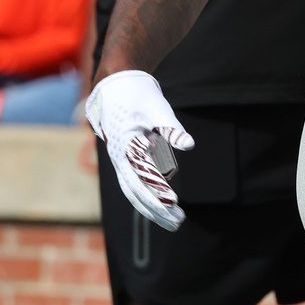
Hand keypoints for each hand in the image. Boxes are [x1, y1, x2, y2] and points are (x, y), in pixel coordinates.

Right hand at [85, 69, 193, 231]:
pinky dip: (146, 197)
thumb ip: (172, 127)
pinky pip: (132, 184)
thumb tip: (189, 144)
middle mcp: (119, 156)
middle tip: (179, 222)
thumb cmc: (138, 92)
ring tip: (174, 221)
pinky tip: (163, 207)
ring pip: (133, 191)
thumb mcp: (157, 106)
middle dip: (156, 210)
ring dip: (152, 208)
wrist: (115, 82)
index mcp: (125, 144)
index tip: (174, 203)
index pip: (142, 175)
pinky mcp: (123, 158)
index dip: (157, 191)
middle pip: (136, 191)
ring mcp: (119, 159)